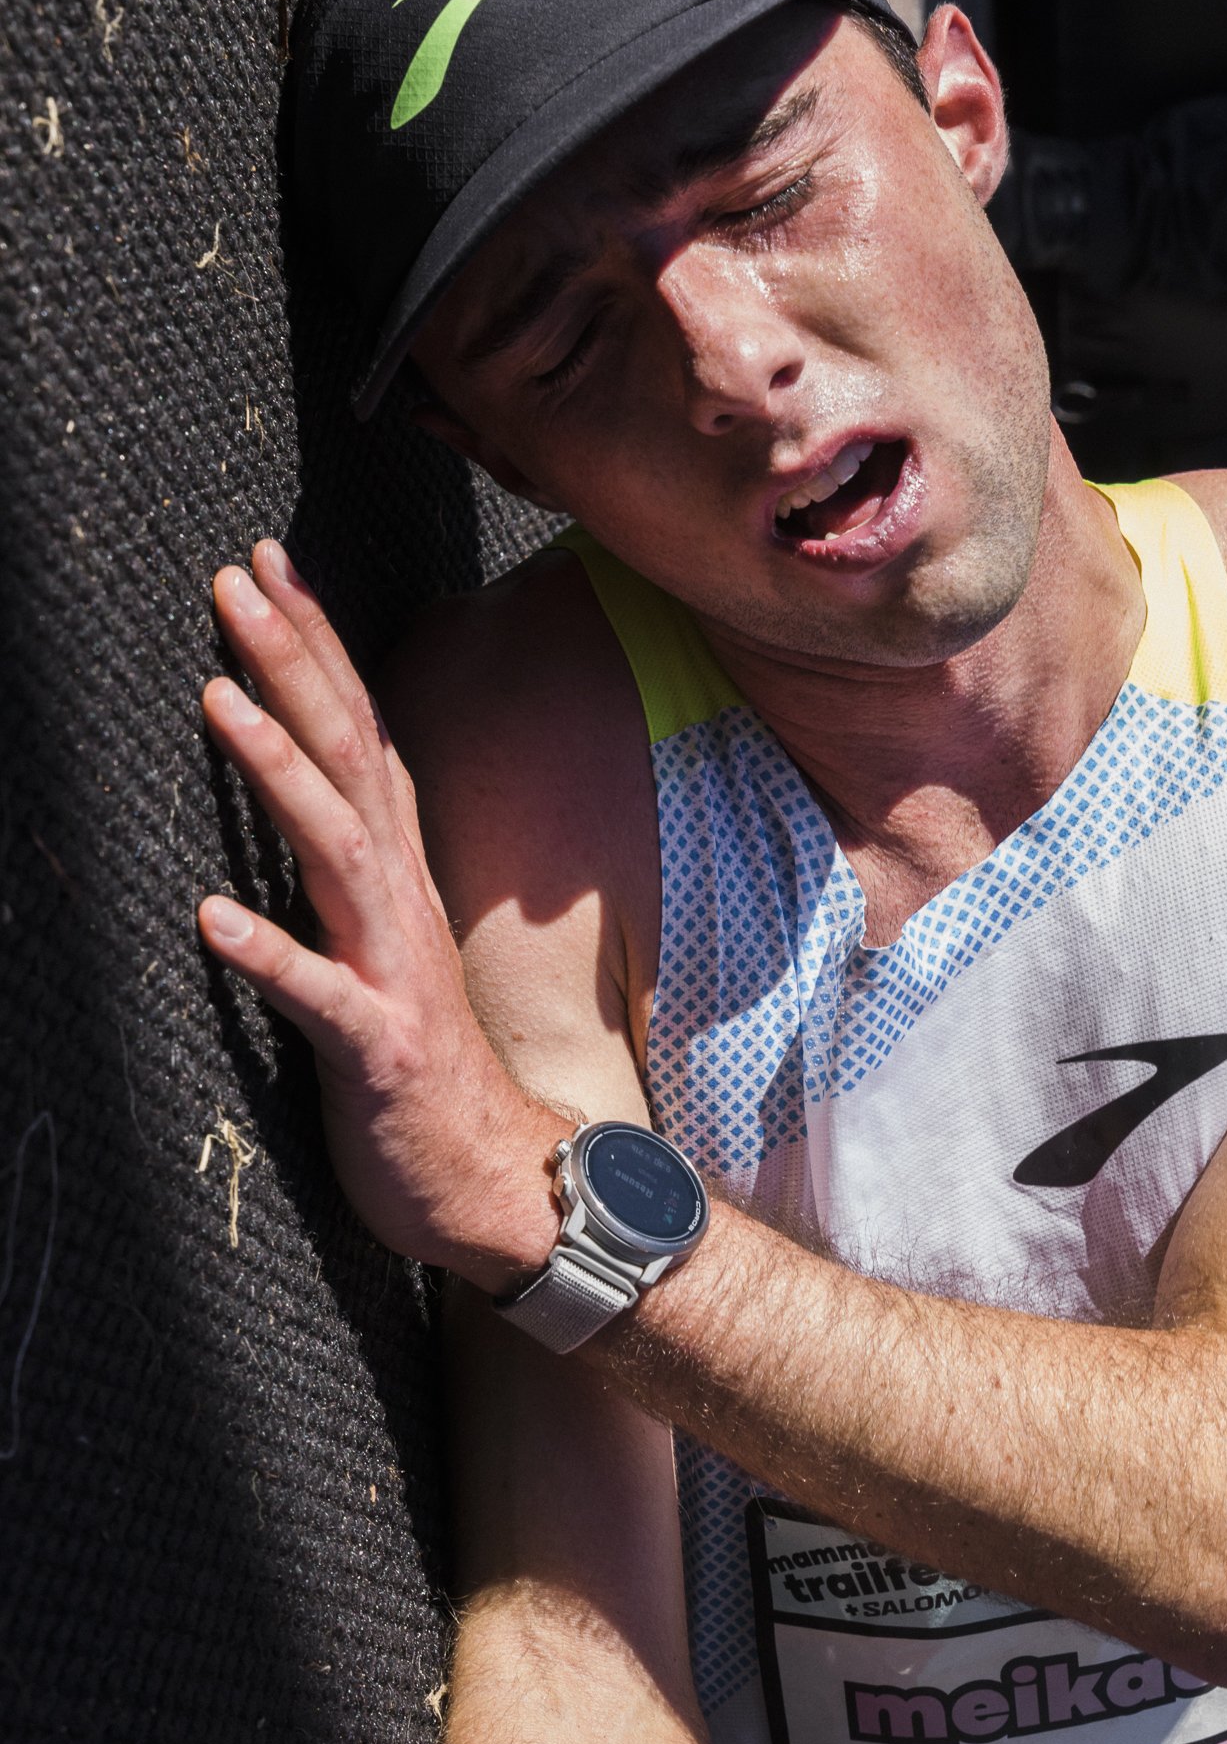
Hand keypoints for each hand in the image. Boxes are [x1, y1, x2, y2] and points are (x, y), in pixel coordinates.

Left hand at [196, 541, 561, 1288]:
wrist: (499, 1183)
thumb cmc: (421, 1068)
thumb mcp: (383, 944)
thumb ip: (347, 866)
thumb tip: (304, 786)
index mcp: (396, 875)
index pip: (360, 733)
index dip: (317, 644)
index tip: (268, 561)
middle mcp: (400, 904)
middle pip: (350, 760)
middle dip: (294, 664)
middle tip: (237, 580)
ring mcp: (394, 973)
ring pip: (339, 854)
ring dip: (282, 773)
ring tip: (221, 702)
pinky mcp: (378, 1052)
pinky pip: (321, 1000)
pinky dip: (270, 956)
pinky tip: (210, 919)